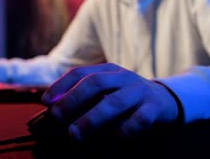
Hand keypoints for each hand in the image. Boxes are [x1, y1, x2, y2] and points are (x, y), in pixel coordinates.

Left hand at [41, 63, 180, 141]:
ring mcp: (139, 91)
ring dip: (91, 119)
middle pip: (95, 83)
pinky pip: (139, 120)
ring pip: (114, 102)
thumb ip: (83, 98)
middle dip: (72, 100)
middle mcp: (122, 77)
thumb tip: (50, 112)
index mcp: (107, 70)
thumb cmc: (125, 98)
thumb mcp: (106, 91)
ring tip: (75, 134)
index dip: (60, 85)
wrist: (164, 99)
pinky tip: (114, 140)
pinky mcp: (154, 108)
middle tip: (56, 117)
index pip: (80, 73)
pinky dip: (124, 130)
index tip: (45, 101)